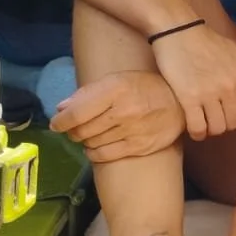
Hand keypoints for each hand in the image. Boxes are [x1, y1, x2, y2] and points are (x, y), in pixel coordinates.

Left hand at [50, 71, 186, 162]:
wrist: (179, 103)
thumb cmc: (144, 87)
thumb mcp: (117, 80)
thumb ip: (88, 93)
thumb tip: (61, 108)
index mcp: (115, 89)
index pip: (77, 112)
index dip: (61, 121)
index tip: (56, 124)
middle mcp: (123, 111)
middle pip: (82, 130)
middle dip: (72, 131)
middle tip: (74, 129)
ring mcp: (132, 131)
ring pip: (92, 143)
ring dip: (85, 141)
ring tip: (89, 134)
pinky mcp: (139, 147)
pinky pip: (105, 156)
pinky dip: (94, 153)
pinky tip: (96, 147)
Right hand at [150, 25, 235, 138]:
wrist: (179, 31)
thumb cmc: (209, 43)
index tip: (230, 116)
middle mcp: (229, 87)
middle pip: (233, 123)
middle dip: (225, 125)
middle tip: (215, 119)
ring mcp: (209, 93)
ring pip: (217, 128)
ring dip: (210, 130)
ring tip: (204, 122)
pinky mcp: (188, 98)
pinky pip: (198, 127)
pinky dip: (197, 132)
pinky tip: (193, 126)